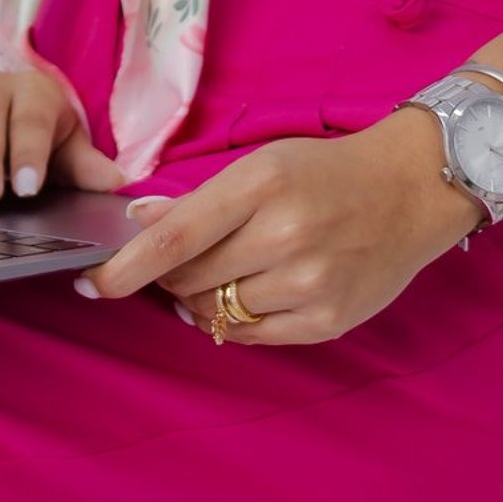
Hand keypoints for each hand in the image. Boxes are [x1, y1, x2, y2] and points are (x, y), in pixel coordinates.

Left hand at [79, 106, 484, 343]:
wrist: (413, 190)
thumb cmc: (327, 173)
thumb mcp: (262, 165)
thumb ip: (198, 200)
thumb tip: (136, 222)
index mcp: (262, 186)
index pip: (173, 241)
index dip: (122, 269)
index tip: (89, 284)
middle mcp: (286, 237)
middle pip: (189, 280)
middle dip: (167, 278)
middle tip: (177, 265)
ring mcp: (309, 283)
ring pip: (216, 312)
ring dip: (202, 299)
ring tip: (229, 273)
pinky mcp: (326, 319)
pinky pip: (252, 336)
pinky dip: (235, 321)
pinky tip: (250, 296)